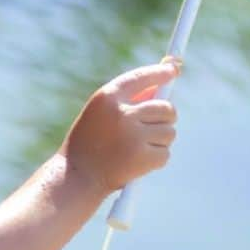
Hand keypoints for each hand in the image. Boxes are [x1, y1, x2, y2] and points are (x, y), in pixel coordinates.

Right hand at [61, 60, 179, 192]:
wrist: (76, 179)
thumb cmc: (88, 145)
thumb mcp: (100, 115)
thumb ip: (128, 100)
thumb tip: (162, 81)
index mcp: (107, 98)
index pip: (141, 78)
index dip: (159, 73)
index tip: (173, 70)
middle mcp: (122, 113)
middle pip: (165, 107)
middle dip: (167, 116)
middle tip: (157, 125)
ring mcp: (134, 136)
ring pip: (169, 132)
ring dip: (161, 140)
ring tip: (139, 148)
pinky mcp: (143, 158)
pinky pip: (165, 154)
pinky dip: (157, 159)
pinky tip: (138, 164)